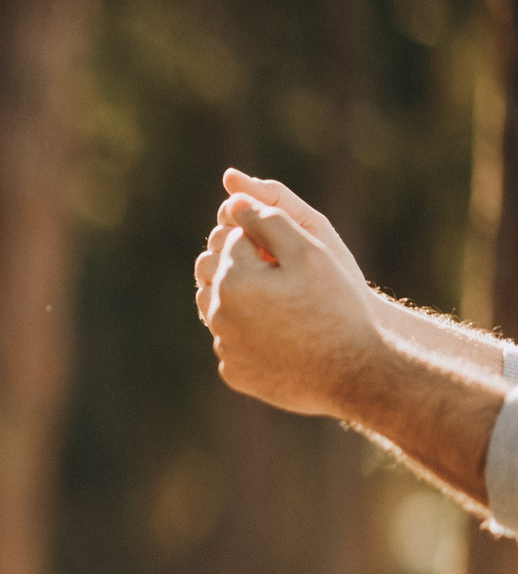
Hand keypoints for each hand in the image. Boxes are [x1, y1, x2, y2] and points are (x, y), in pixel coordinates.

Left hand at [196, 185, 388, 421]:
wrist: (354, 371)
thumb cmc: (337, 306)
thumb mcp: (312, 251)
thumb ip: (270, 220)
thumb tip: (233, 200)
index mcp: (232, 280)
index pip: (234, 240)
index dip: (264, 238)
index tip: (292, 250)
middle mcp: (218, 315)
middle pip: (219, 274)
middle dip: (245, 266)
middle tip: (285, 274)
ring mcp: (223, 348)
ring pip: (221, 309)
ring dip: (243, 300)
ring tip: (281, 301)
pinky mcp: (233, 373)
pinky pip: (233, 343)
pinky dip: (249, 334)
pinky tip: (279, 333)